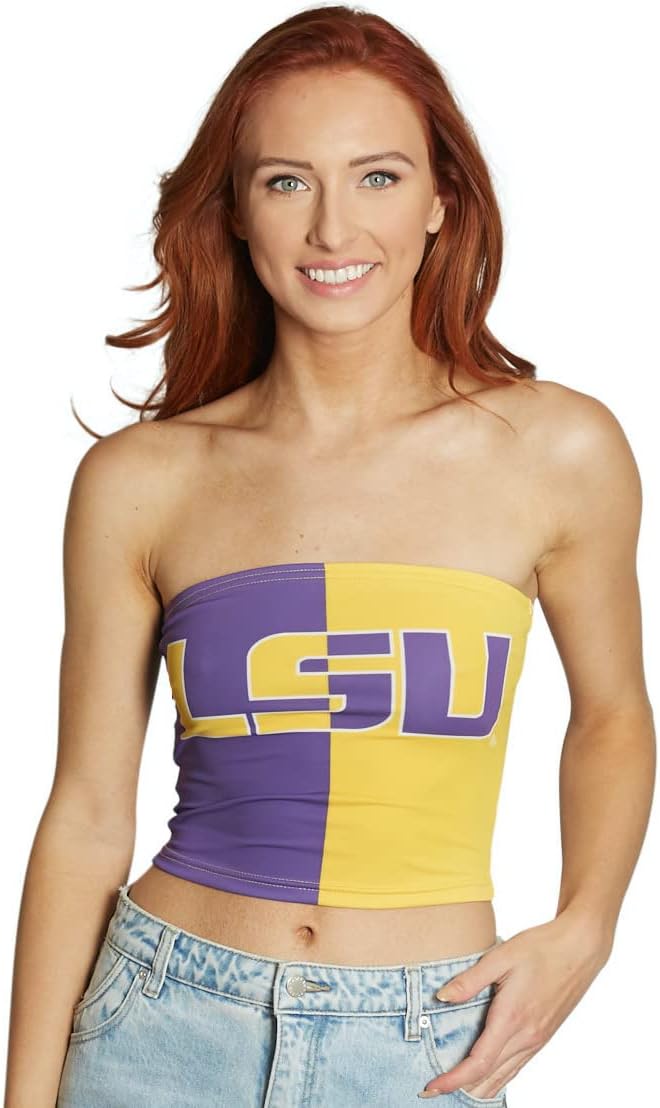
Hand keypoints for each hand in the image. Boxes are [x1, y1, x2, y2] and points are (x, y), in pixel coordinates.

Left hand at [419, 912, 609, 1098]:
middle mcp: (526, 1036)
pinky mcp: (543, 1036)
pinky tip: (485, 1077)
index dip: (453, 1080)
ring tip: (453, 1089)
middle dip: (459, 1089)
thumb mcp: (501, 956)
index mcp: (512, 1018)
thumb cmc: (542, 947)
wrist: (581, 948)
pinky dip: (497, 1078)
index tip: (431, 1087)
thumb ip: (470, 980)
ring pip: (504, 1077)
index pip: (478, 1063)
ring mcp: (537, 1039)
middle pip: (489, 1078)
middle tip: (431, 1092)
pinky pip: (516, 1067)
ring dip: (478, 1088)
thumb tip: (441, 997)